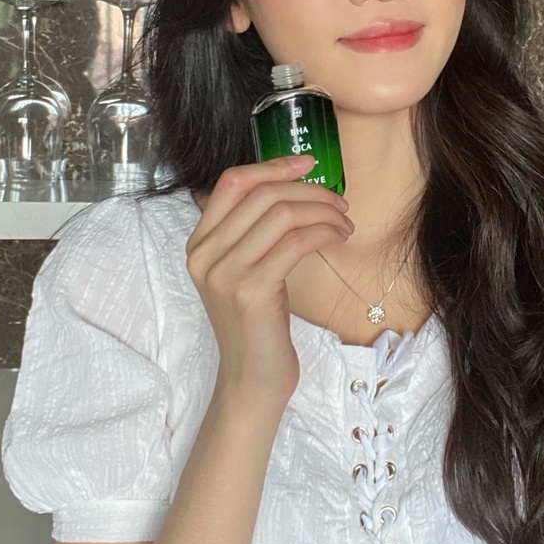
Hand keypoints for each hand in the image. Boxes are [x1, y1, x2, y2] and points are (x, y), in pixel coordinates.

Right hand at [186, 155, 353, 409]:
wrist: (252, 380)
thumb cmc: (258, 323)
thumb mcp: (248, 270)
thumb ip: (255, 231)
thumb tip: (295, 186)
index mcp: (199, 243)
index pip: (232, 182)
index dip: (272, 166)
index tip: (308, 162)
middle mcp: (204, 254)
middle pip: (263, 194)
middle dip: (310, 191)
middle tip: (340, 203)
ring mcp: (224, 273)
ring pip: (281, 214)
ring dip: (323, 211)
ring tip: (344, 222)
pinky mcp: (250, 290)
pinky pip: (295, 242)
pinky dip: (324, 232)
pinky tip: (339, 238)